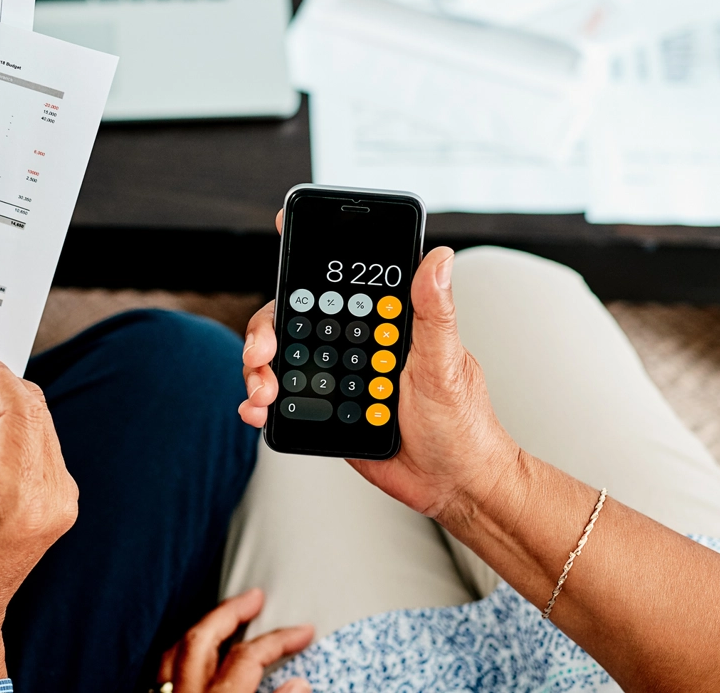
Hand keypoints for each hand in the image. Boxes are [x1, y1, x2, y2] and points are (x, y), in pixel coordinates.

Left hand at [157, 589, 312, 692]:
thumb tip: (298, 684)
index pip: (249, 657)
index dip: (279, 640)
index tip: (302, 632)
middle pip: (202, 638)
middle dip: (229, 612)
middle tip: (254, 597)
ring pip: (173, 651)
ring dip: (200, 628)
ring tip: (220, 617)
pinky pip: (159, 672)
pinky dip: (177, 655)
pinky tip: (188, 656)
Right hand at [240, 214, 519, 521]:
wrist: (452, 484)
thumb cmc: (462, 422)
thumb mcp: (447, 364)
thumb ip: (434, 313)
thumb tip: (438, 258)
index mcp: (384, 324)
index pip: (340, 282)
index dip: (309, 257)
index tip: (284, 234)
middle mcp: (356, 345)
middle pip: (296, 320)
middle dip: (267, 329)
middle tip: (261, 351)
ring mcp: (337, 378)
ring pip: (282, 359)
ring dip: (259, 369)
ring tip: (261, 391)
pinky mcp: (324, 413)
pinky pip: (284, 400)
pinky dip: (260, 402)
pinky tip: (257, 409)